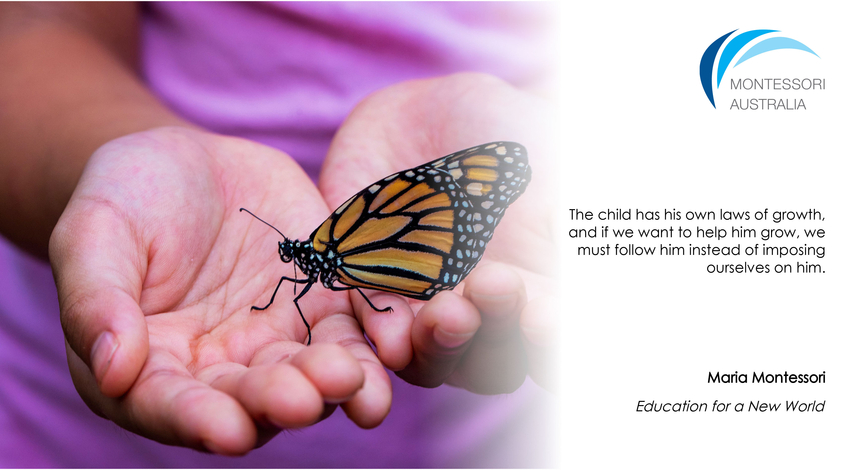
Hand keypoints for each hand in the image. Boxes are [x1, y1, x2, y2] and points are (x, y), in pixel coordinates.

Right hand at [50, 127, 391, 454]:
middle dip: (277, 402)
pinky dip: (371, 344)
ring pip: (308, 375)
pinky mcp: (322, 305)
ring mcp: (275, 340)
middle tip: (302, 400)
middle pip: (249, 400)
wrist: (189, 162)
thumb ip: (97, 300)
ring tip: (353, 380)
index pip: (169, 405)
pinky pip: (350, 330)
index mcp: (150, 367)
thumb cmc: (125, 198)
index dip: (196, 420)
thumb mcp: (94, 233)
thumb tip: (112, 370)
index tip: (227, 429)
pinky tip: (393, 348)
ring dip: (333, 385)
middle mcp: (218, 369)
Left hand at [319, 73, 557, 392]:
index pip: (549, 346)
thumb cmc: (512, 141)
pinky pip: (376, 331)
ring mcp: (428, 313)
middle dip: (498, 332)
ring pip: (435, 359)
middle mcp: (485, 320)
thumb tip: (621, 270)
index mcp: (539, 300)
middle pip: (494, 363)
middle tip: (499, 285)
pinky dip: (385, 335)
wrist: (429, 114)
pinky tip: (391, 337)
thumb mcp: (559, 173)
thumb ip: (581, 230)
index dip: (551, 342)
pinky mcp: (373, 296)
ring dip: (442, 343)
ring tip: (449, 312)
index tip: (548, 317)